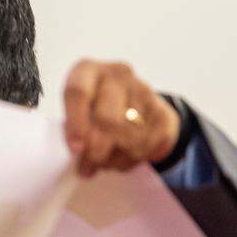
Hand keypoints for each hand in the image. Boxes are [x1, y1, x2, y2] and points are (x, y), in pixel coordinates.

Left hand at [63, 59, 180, 176]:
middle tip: (89, 166)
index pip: (78, 93)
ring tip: (106, 162)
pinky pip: (146, 145)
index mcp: (88, 71)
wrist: (137, 106)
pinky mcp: (162, 111)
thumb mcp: (78, 114)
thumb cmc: (96, 111)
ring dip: (114, 158)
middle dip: (96, 150)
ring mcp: (143, 90)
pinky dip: (132, 159)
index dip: (75, 124)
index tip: (75, 149)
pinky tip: (125, 156)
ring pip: (128, 137)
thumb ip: (75, 132)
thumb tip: (83, 160)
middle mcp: (117, 74)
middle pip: (106, 119)